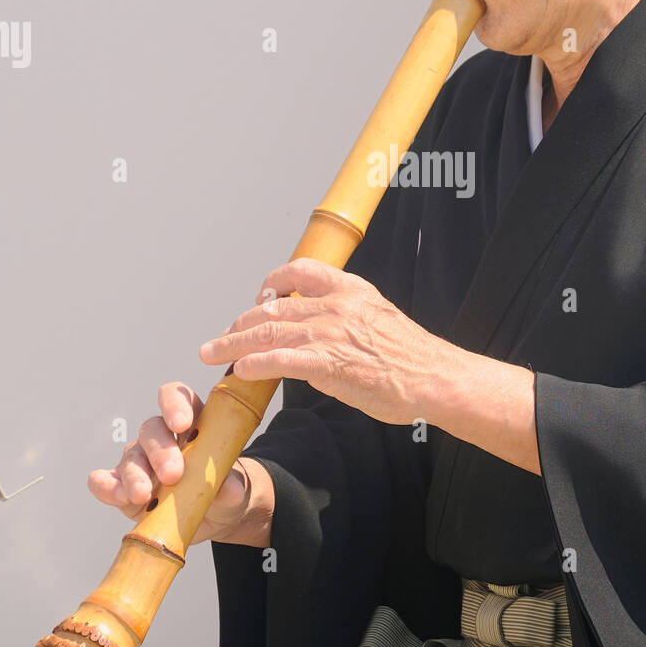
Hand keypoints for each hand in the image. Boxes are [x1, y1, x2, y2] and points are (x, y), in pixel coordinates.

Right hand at [87, 382, 252, 544]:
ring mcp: (140, 461)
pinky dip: (107, 486)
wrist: (213, 519)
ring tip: (143, 495)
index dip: (176, 405)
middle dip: (160, 451)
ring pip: (131, 455)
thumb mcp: (234, 490)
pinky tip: (118, 496)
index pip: (179, 399)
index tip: (182, 424)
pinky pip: (105, 480)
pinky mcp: (123, 487)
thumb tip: (229, 489)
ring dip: (135, 474)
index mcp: (193, 425)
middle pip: (153, 429)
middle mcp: (162, 438)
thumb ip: (232, 486)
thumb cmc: (223, 492)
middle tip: (172, 474)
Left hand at [199, 257, 448, 425]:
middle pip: (273, 307)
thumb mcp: (378, 317)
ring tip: (212, 353)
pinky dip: (253, 364)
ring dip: (233, 343)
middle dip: (241, 322)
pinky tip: (239, 370)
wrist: (434, 376)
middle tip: (221, 337)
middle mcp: (335, 305)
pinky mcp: (327, 363)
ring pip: (267, 332)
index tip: (260, 297)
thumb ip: (348, 315)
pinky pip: (278, 360)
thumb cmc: (411, 355)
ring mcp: (329, 333)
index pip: (300, 270)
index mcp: (350, 289)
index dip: (273, 282)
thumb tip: (323, 326)